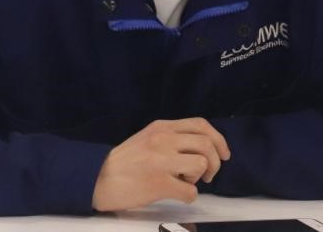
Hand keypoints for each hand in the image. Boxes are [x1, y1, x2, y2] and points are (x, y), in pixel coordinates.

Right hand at [91, 118, 231, 211]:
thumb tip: (201, 148)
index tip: (225, 153)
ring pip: (202, 165)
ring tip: (187, 182)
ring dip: (200, 178)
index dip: (219, 139)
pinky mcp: (158, 183)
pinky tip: (177, 195)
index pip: (200, 124)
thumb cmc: (124, 162)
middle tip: (209, 175)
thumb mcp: (147, 138)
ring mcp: (161, 161)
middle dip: (216, 162)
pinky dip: (189, 196)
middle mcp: (163, 140)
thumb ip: (171, 138)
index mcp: (161, 127)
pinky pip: (190, 191)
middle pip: (207, 144)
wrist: (97, 178)